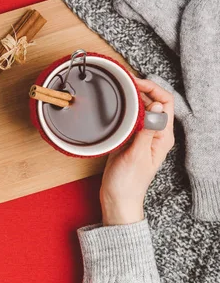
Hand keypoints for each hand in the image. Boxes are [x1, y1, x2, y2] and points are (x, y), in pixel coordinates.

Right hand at [100, 77, 174, 225]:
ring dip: (133, 98)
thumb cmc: (128, 182)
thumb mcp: (137, 155)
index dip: (153, 88)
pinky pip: (131, 119)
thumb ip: (147, 130)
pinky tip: (116, 106)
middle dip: (142, 89)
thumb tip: (156, 106)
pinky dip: (125, 109)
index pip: (166, 103)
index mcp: (163, 137)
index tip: (135, 83)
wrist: (117, 199)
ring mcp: (144, 136)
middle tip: (125, 82)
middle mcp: (156, 134)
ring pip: (143, 109)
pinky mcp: (131, 140)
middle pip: (155, 103)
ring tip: (120, 89)